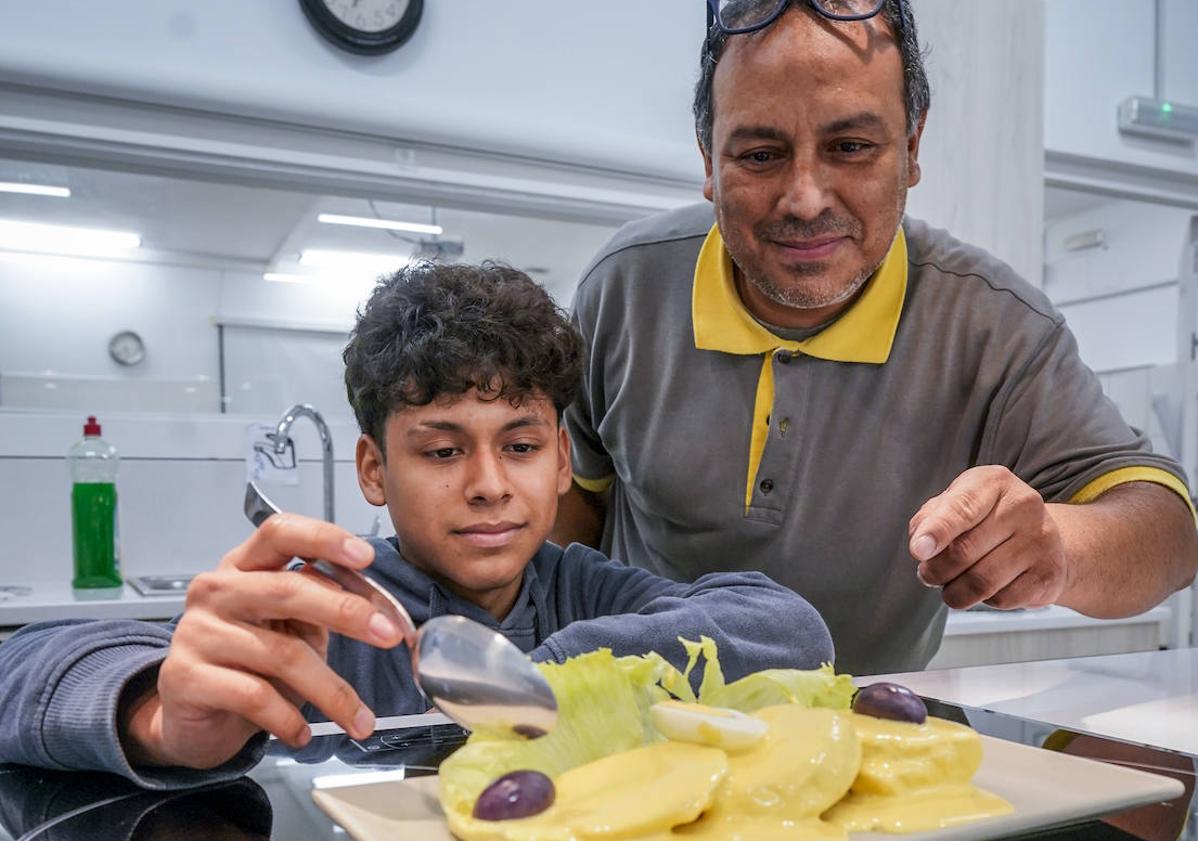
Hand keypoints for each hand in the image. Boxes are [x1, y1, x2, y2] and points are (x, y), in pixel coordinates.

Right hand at [121, 514, 406, 769]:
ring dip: (332, 691)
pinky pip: (254, 696)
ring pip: (281, 654)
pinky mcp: (186, 678)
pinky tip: (302, 733)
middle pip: (288, 589)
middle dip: (347, 612)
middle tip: (389, 635)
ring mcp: (198, 632)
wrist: (192, 715)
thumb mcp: (291, 626)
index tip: (367, 557)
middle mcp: (217, 590)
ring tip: (359, 719)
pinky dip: (289, 718)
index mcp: (244, 566)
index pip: (281, 533)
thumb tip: (384, 615)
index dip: (324, 539)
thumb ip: (326, 607)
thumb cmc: (249, 662)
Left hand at [908, 466, 1067, 609]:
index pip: (961, 508)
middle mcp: (1023, 505)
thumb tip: (921, 545)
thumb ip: (929, 520)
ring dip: (955, 593)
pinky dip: (984, 601)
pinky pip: (1003, 600)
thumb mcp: (954, 505)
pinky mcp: (1050, 573)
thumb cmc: (986, 519)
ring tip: (950, 587)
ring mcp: (1041, 540)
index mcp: (994, 482)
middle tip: (928, 574)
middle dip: (936, 570)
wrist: (1039, 538)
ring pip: (982, 582)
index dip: (937, 531)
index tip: (919, 550)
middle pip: (964, 551)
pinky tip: (986, 588)